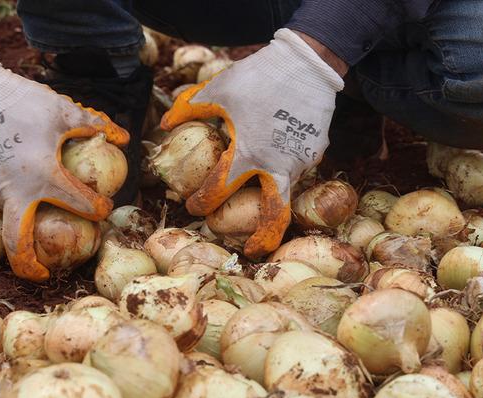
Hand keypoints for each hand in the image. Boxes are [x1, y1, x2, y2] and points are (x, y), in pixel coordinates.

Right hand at [0, 53, 127, 280]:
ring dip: (23, 215)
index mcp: (41, 176)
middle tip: (44, 274)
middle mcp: (12, 191)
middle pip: (17, 243)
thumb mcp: (63, 110)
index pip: (77, 203)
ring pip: (8, 213)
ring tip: (35, 202)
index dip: (96, 208)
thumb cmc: (22, 100)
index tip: (103, 209)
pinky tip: (15, 176)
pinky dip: (8, 194)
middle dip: (29, 265)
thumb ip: (94, 126)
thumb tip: (124, 138)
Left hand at [161, 29, 343, 258]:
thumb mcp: (219, 89)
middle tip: (251, 250)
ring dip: (270, 196)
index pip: (219, 189)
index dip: (201, 201)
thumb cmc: (259, 76)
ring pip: (285, 188)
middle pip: (275, 215)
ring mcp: (303, 161)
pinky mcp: (318, 151)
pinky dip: (284, 169)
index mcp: (249, 154)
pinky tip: (275, 155)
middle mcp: (279, 165)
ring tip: (258, 197)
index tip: (192, 205)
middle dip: (263, 239)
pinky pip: (298, 167)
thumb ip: (190, 108)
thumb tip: (165, 124)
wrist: (308, 62)